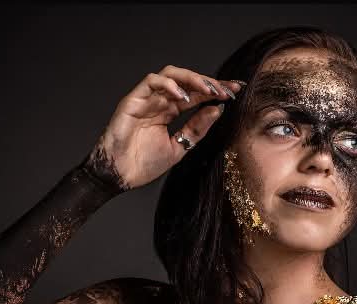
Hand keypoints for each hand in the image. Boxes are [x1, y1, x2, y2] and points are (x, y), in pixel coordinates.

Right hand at [85, 65, 243, 190]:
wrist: (120, 175)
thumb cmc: (143, 164)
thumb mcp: (179, 147)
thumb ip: (196, 129)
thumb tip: (217, 111)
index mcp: (170, 111)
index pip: (196, 95)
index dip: (215, 91)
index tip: (236, 92)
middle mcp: (160, 101)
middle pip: (187, 81)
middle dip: (209, 83)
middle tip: (228, 90)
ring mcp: (147, 97)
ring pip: (172, 74)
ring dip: (193, 80)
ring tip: (209, 91)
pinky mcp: (134, 98)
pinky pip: (152, 81)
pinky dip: (169, 84)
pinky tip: (183, 96)